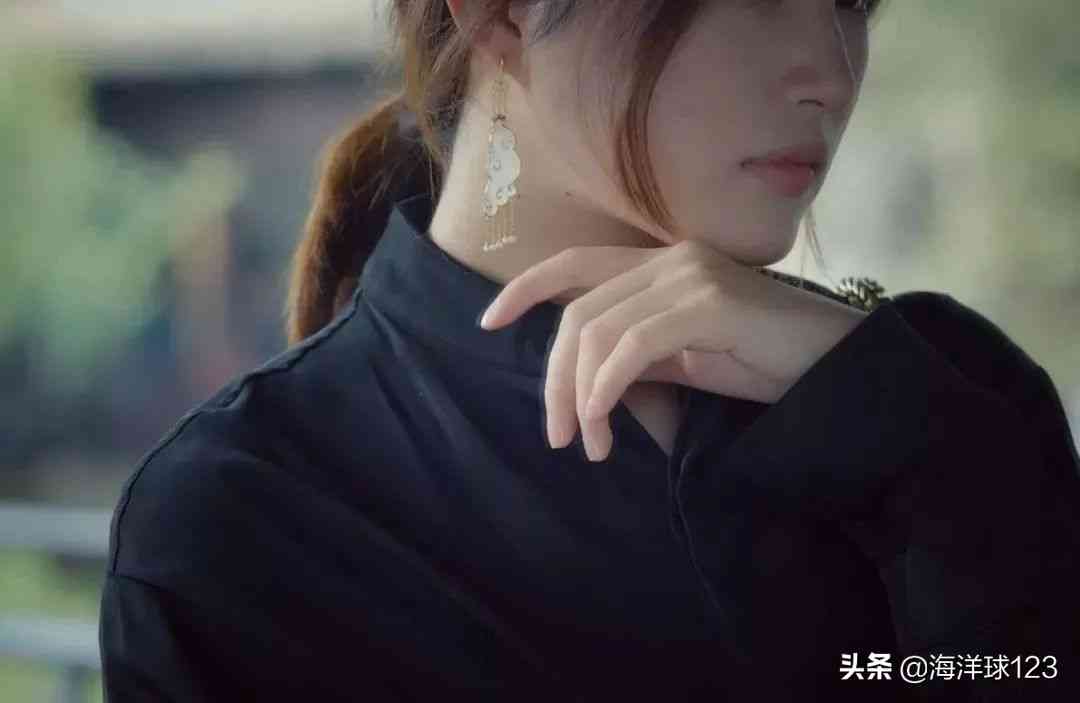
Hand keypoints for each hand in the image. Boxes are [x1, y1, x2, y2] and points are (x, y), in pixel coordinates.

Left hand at [478, 239, 868, 460]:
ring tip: (588, 443)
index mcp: (664, 263)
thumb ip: (640, 352)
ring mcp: (689, 275)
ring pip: (596, 330)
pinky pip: (630, 346)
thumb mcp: (690, 358)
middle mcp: (671, 259)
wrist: (841, 363)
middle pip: (577, 311)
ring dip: (578, 395)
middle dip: (552, 377)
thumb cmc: (770, 362)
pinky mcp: (707, 303)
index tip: (488, 321)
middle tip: (556, 434)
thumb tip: (588, 375)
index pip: (576, 264)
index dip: (525, 288)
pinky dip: (604, 388)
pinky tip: (603, 423)